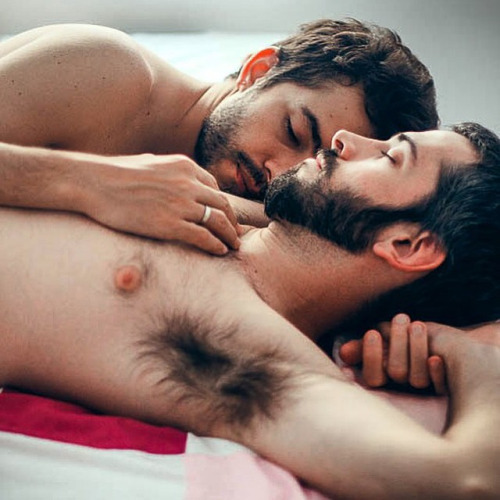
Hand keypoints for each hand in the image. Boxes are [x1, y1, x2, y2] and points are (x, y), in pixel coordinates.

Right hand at [82, 154, 240, 254]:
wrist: (93, 182)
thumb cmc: (116, 174)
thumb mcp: (151, 163)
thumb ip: (172, 173)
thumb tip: (179, 182)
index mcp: (184, 166)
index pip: (214, 187)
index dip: (223, 204)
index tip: (226, 216)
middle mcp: (188, 184)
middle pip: (222, 205)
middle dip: (232, 221)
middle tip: (236, 234)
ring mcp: (181, 204)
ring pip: (218, 222)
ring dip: (229, 236)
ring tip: (233, 245)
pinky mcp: (170, 224)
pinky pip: (202, 237)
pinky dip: (215, 245)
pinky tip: (219, 251)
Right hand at [339, 314, 446, 393]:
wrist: (452, 343)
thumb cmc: (413, 339)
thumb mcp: (387, 338)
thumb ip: (366, 346)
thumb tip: (343, 353)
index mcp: (385, 376)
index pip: (372, 376)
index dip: (370, 356)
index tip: (372, 332)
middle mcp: (404, 387)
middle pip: (395, 372)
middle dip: (398, 343)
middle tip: (401, 317)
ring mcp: (427, 390)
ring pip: (416, 378)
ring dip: (417, 349)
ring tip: (418, 325)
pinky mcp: (449, 389)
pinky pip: (440, 386)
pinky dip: (436, 372)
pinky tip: (436, 357)